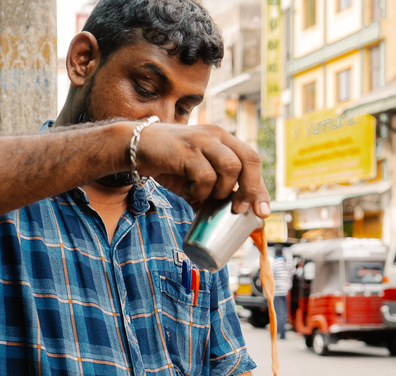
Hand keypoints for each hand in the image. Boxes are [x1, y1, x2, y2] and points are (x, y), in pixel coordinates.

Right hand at [135, 123, 270, 217]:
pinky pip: (205, 176)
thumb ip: (213, 192)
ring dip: (220, 191)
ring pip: (230, 168)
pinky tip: (187, 191)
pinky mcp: (186, 149)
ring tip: (202, 196)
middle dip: (250, 190)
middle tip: (238, 210)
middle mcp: (217, 136)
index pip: (252, 160)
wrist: (134, 147)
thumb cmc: (169, 164)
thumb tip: (233, 219)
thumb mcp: (195, 178)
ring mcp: (202, 140)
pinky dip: (200, 191)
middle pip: (249, 160)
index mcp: (223, 140)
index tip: (262, 212)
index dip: (260, 188)